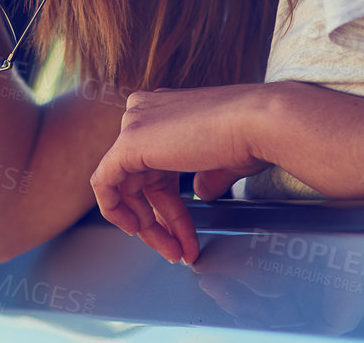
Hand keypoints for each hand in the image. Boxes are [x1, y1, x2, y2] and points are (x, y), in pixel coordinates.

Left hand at [89, 84, 277, 265]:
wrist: (259, 124)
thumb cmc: (252, 136)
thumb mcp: (223, 161)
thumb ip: (206, 176)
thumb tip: (201, 193)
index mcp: (167, 111)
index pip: (156, 168)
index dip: (169, 208)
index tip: (184, 236)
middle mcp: (147, 112)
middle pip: (140, 180)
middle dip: (158, 222)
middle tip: (177, 251)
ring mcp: (135, 123)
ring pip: (124, 187)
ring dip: (148, 226)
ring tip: (173, 251)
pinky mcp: (127, 142)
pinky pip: (104, 182)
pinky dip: (116, 210)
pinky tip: (137, 230)